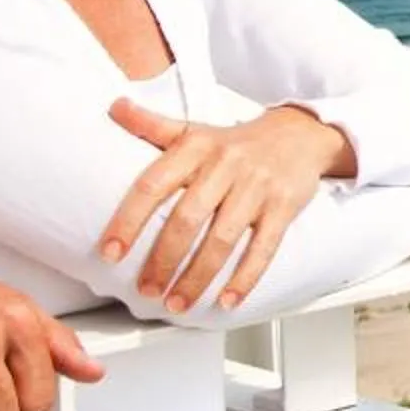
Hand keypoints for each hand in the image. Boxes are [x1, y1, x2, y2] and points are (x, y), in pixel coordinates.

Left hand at [103, 98, 350, 313]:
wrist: (300, 135)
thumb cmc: (236, 141)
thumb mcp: (194, 129)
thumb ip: (151, 125)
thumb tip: (113, 107)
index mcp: (196, 147)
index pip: (154, 184)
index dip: (128, 220)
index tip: (109, 252)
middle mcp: (226, 165)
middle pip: (188, 218)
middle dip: (163, 260)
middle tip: (146, 290)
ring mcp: (257, 187)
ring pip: (223, 239)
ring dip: (197, 277)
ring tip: (177, 303)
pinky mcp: (284, 206)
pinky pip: (263, 248)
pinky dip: (245, 278)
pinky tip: (227, 300)